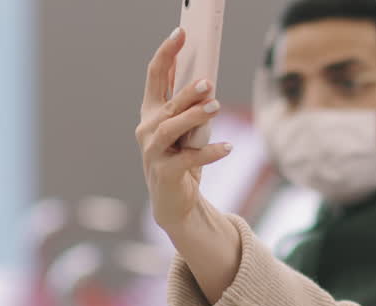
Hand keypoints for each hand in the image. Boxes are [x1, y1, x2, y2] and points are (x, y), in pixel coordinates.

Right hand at [135, 28, 241, 304]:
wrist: (175, 203)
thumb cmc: (182, 160)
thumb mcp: (186, 131)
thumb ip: (191, 109)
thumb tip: (208, 83)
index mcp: (150, 113)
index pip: (154, 76)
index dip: (166, 53)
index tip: (181, 32)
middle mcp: (147, 130)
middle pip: (167, 104)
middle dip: (185, 91)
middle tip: (206, 81)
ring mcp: (153, 152)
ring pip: (172, 129)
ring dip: (193, 117)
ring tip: (215, 107)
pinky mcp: (167, 173)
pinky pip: (190, 160)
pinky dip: (210, 153)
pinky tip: (228, 147)